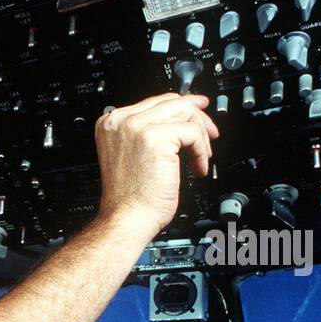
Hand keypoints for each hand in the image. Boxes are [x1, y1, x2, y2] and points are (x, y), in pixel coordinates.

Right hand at [93, 93, 219, 242]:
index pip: (154, 102)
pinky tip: (198, 168)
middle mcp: (120, 121)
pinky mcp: (155, 137)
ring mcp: (136, 127)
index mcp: (110, 124)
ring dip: (201, 137)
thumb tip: (177, 121)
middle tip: (210, 134)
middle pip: (171, 102)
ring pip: (184, 113)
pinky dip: (201, 151)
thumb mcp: (131, 156)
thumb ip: (145, 134)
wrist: (125, 219)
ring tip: (202, 158)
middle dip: (196, 118)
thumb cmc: (129, 198)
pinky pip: (192, 132)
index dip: (180, 107)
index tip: (198, 112)